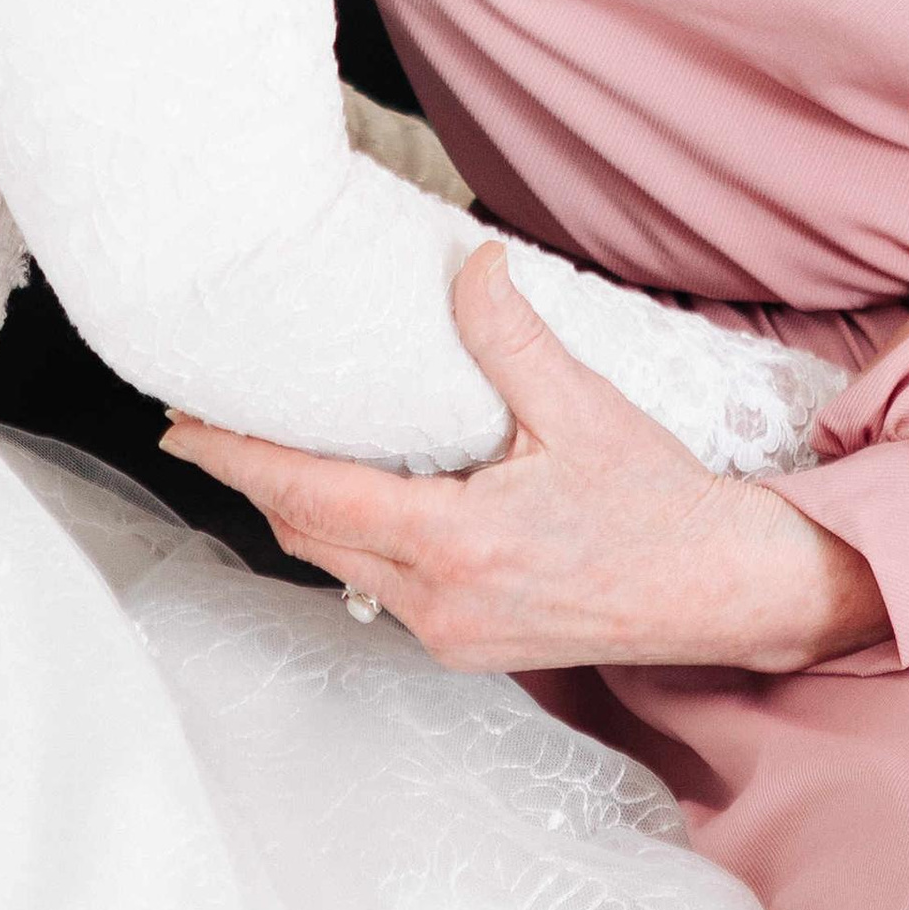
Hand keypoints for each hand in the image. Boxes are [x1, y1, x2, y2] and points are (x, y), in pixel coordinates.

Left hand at [163, 241, 888, 676]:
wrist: (725, 592)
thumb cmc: (659, 505)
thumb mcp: (583, 408)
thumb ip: (510, 336)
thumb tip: (470, 264)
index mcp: (455, 546)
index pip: (310, 496)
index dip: (238, 458)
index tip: (183, 427)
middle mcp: (440, 604)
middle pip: (310, 536)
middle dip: (256, 482)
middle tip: (209, 426)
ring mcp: (453, 636)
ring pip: (342, 567)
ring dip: (303, 512)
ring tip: (271, 453)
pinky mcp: (470, 646)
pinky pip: (382, 588)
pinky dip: (354, 540)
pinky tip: (356, 500)